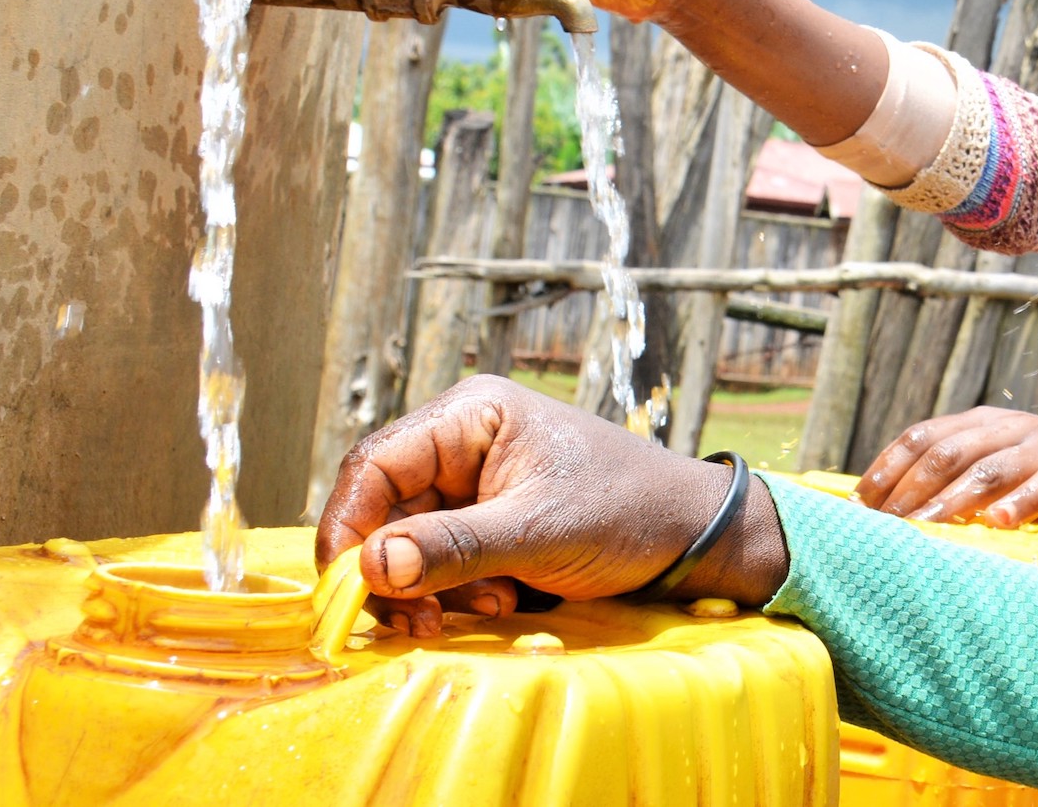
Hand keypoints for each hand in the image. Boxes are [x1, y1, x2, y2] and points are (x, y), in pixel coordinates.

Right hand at [314, 377, 787, 636]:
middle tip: (419, 622)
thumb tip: (372, 567)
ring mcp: (474, 480)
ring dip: (431, 586)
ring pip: (408, 541)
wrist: (691, 533)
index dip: (348, 527)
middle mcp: (463, 440)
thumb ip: (454, 548)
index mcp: (472, 415)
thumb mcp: (538, 533)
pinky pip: (441, 558)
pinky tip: (500, 601)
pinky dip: (457, 589)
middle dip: (395, 571)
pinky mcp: (488, 517)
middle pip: (383, 509)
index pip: (373, 465)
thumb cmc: (626, 513)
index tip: (346, 589)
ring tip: (481, 608)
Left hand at [858, 387, 1037, 528]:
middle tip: (884, 526)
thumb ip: (956, 480)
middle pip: (948, 451)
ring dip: (952, 500)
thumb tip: (887, 515)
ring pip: (990, 467)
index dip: (888, 467)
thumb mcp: (998, 470)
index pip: (923, 436)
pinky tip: (999, 525)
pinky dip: (1021, 503)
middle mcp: (1008, 427)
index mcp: (981, 423)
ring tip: (924, 529)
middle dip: (911, 489)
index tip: (860, 506)